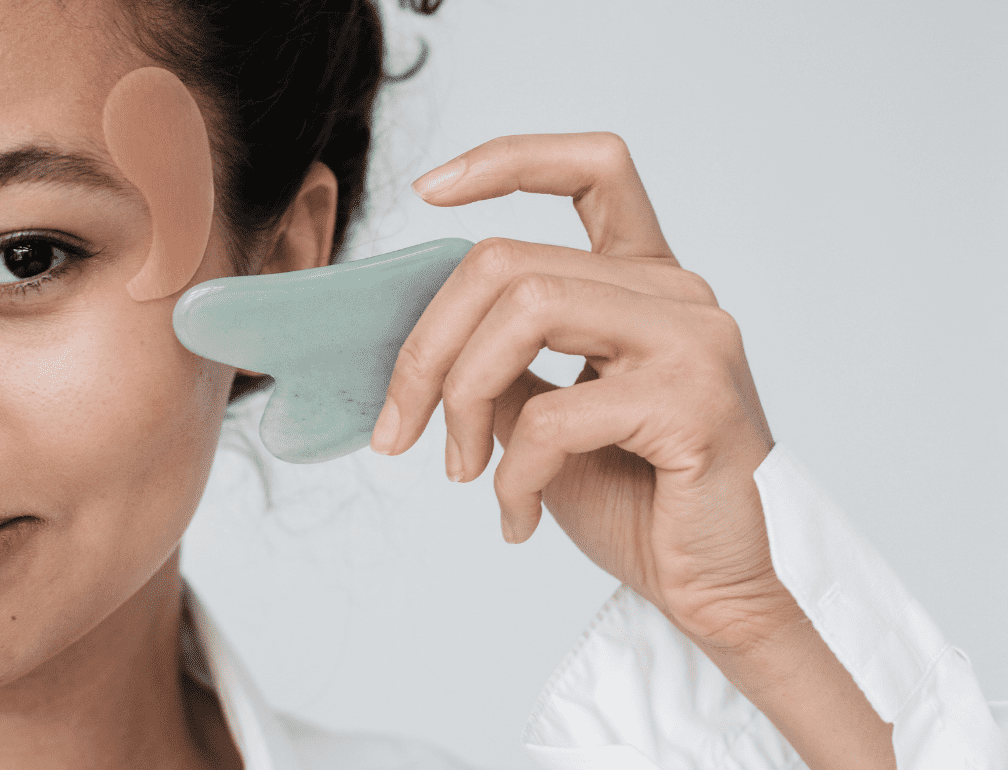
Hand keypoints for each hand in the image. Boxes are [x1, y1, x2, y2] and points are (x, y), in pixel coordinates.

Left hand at [371, 132, 801, 654]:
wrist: (713, 587)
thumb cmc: (636, 501)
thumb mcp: (548, 416)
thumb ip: (505, 361)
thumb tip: (425, 339)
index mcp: (646, 283)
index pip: (593, 169)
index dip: (507, 159)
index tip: (428, 188)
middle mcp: (676, 293)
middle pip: (511, 261)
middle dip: (428, 346)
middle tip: (400, 426)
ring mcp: (691, 338)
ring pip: (526, 311)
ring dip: (462, 398)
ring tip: (461, 470)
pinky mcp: (692, 400)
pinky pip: (557, 413)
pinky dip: (513, 472)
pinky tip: (518, 517)